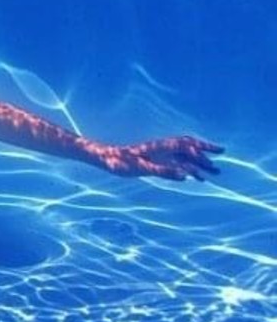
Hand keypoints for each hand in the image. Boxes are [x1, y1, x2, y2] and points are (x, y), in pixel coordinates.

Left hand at [99, 136, 223, 180]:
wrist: (101, 158)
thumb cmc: (118, 161)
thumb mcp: (141, 168)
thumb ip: (163, 171)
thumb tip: (186, 174)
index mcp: (159, 147)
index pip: (186, 145)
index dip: (203, 147)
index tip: (220, 151)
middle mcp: (160, 149)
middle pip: (187, 151)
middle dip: (204, 158)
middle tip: (218, 169)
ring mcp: (156, 155)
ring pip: (181, 158)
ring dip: (196, 165)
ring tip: (211, 174)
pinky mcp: (151, 162)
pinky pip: (173, 164)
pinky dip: (185, 169)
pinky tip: (192, 177)